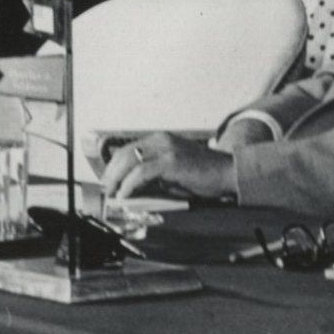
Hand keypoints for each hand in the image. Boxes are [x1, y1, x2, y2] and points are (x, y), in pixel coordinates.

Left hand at [102, 132, 234, 202]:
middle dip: (111, 173)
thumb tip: (131, 186)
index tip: (108, 181)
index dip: (114, 165)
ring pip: (130, 160)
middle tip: (106, 189)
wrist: (226, 172)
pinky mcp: (170, 161)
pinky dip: (130, 184)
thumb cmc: (202, 174)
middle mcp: (161, 140)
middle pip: (125, 153)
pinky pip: (142, 172)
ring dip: (117, 179)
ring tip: (113, 193)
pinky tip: (126, 194)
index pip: (128, 149)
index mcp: (161, 139)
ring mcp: (166, 149)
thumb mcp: (172, 171)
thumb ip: (153, 173)